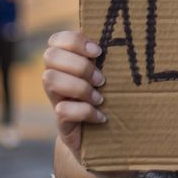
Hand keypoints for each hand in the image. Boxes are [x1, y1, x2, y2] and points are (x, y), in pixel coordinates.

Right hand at [42, 31, 107, 155]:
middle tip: (101, 79)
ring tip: (100, 98)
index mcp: (67, 61)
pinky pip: (62, 110)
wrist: (106, 141)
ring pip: (49, 79)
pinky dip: (85, 112)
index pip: (56, 39)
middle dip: (79, 66)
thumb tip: (129, 37)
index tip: (99, 52)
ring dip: (79, 87)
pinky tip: (100, 117)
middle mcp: (56, 77)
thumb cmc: (111, 99)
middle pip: (50, 56)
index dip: (75, 41)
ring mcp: (55, 99)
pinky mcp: (60, 121)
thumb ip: (109, 58)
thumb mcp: (110, 76)